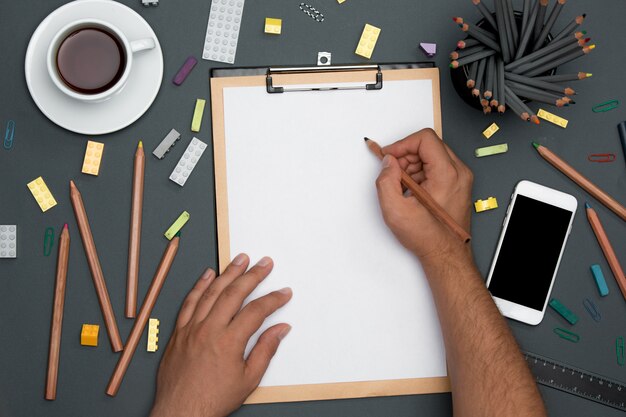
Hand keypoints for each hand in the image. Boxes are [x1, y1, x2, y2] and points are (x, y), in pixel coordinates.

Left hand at [150, 254, 291, 416]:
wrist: (181, 412)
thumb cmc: (213, 399)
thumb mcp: (248, 379)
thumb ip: (266, 350)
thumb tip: (280, 329)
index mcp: (228, 342)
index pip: (256, 311)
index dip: (273, 299)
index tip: (284, 292)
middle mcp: (209, 330)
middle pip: (234, 294)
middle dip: (253, 275)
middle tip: (264, 263)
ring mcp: (191, 329)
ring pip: (211, 292)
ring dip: (227, 273)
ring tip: (240, 259)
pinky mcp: (179, 332)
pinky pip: (189, 302)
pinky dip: (199, 286)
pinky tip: (208, 274)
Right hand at [375, 128, 472, 262]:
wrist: (446, 255)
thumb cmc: (428, 237)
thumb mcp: (396, 210)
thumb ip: (386, 180)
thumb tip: (388, 163)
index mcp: (448, 174)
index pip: (424, 138)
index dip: (402, 144)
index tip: (389, 156)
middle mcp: (459, 173)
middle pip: (428, 145)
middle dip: (406, 156)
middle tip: (393, 173)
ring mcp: (461, 178)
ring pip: (432, 155)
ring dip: (412, 165)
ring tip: (402, 187)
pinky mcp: (458, 184)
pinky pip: (437, 167)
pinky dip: (421, 173)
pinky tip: (412, 191)